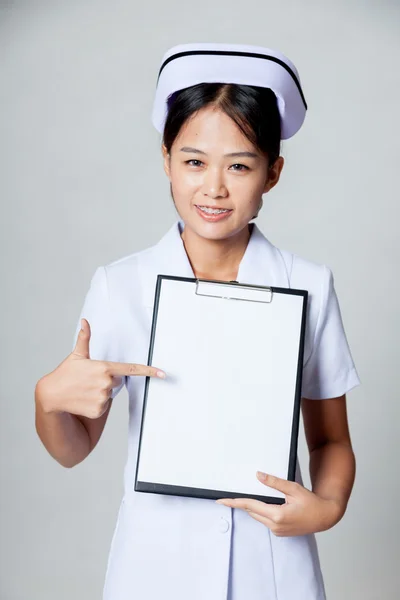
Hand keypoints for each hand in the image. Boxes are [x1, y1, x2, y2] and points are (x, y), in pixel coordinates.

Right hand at [35, 318, 165, 418]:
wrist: (52, 394)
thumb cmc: (65, 373)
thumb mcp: (76, 355)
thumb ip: (85, 338)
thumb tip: (85, 322)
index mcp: (104, 367)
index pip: (131, 369)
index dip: (148, 371)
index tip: (162, 373)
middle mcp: (105, 383)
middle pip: (117, 381)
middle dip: (107, 379)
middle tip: (90, 379)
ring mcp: (102, 398)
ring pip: (110, 394)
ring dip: (100, 392)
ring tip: (85, 389)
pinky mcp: (98, 410)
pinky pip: (104, 406)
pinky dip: (96, 404)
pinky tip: (84, 399)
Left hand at [216, 471, 341, 536]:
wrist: (325, 517)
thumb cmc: (311, 502)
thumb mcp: (293, 488)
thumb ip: (274, 483)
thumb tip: (258, 475)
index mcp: (277, 515)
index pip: (250, 506)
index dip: (234, 502)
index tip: (221, 501)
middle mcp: (275, 526)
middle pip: (252, 511)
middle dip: (244, 503)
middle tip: (231, 495)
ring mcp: (277, 531)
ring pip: (258, 516)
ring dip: (254, 507)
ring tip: (252, 496)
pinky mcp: (280, 532)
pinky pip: (265, 520)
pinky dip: (262, 511)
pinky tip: (267, 504)